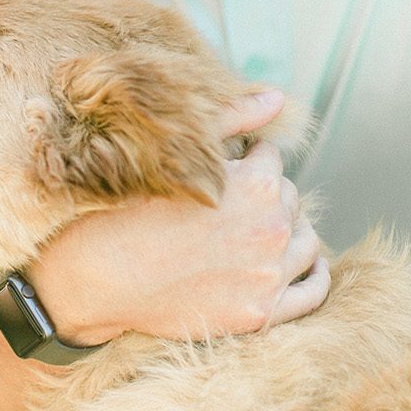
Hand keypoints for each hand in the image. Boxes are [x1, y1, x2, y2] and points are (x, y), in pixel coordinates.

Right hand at [30, 89, 328, 344]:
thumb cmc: (124, 212)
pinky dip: (313, 276)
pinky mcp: (261, 312)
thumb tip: (277, 98)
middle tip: (234, 204)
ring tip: (264, 232)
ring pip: (306, 241)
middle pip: (290, 199)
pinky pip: (312, 293)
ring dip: (290, 231)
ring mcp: (268, 274)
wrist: (96, 278)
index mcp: (255, 185)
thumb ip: (231, 120)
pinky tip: (303, 266)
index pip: (271, 160)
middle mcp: (271, 228)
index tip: (228, 170)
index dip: (247, 161)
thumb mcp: (173, 156)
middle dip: (267, 196)